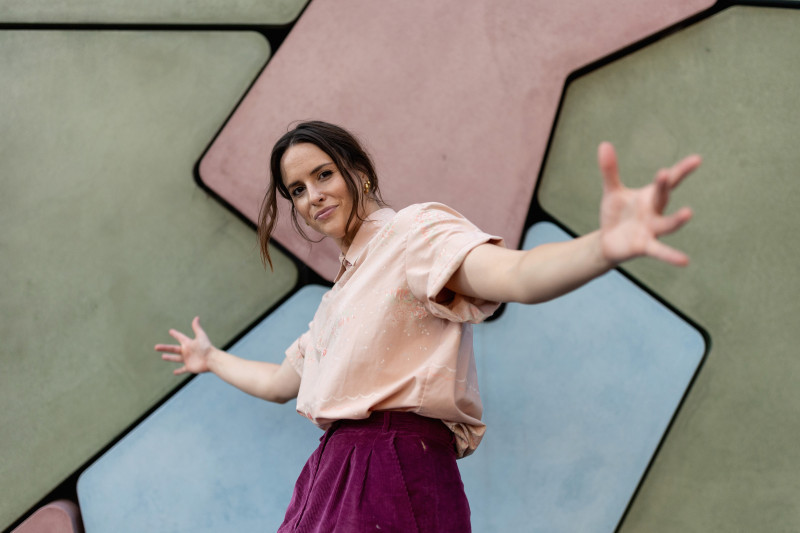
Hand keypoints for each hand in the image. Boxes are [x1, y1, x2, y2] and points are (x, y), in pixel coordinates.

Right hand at [155, 317, 214, 374]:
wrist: (212, 359)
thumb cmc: (206, 348)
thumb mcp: (201, 336)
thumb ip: (197, 328)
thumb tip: (196, 317)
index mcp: (188, 343)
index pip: (180, 337)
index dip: (175, 334)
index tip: (170, 331)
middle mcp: (187, 351)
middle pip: (173, 349)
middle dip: (165, 347)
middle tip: (156, 347)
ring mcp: (188, 359)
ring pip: (176, 359)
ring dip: (169, 358)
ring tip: (163, 356)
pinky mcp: (190, 367)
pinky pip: (183, 369)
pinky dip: (178, 371)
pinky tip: (174, 372)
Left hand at [597, 142, 700, 265]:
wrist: (607, 242)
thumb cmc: (616, 215)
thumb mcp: (612, 191)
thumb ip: (610, 170)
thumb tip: (604, 144)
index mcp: (650, 196)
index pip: (669, 181)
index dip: (682, 170)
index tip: (697, 159)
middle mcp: (655, 212)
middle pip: (663, 197)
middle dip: (665, 185)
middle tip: (667, 173)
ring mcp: (652, 229)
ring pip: (667, 224)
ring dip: (677, 219)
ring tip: (689, 212)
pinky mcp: (644, 246)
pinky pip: (659, 251)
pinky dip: (671, 255)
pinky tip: (685, 261)